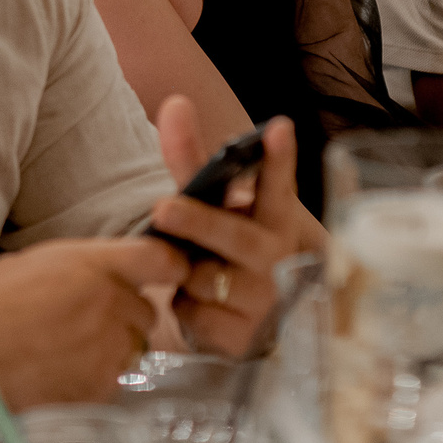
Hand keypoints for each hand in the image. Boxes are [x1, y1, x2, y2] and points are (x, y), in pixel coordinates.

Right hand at [0, 236, 188, 407]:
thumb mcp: (40, 262)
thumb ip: (89, 265)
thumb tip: (116, 273)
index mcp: (95, 264)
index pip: (163, 259)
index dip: (171, 266)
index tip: (170, 274)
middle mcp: (110, 304)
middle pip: (148, 312)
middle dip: (125, 318)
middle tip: (85, 323)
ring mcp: (107, 348)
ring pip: (133, 349)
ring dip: (112, 350)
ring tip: (67, 350)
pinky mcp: (99, 386)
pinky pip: (114, 380)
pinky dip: (95, 378)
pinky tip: (60, 371)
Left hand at [152, 98, 320, 356]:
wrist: (257, 324)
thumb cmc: (234, 250)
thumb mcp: (221, 205)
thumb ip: (193, 159)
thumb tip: (174, 103)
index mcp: (276, 220)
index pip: (278, 185)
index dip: (279, 159)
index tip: (278, 127)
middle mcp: (277, 258)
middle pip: (234, 237)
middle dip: (199, 222)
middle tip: (164, 207)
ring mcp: (265, 302)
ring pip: (206, 279)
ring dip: (185, 272)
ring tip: (189, 269)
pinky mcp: (242, 339)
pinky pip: (193, 316)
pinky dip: (184, 307)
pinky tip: (196, 305)